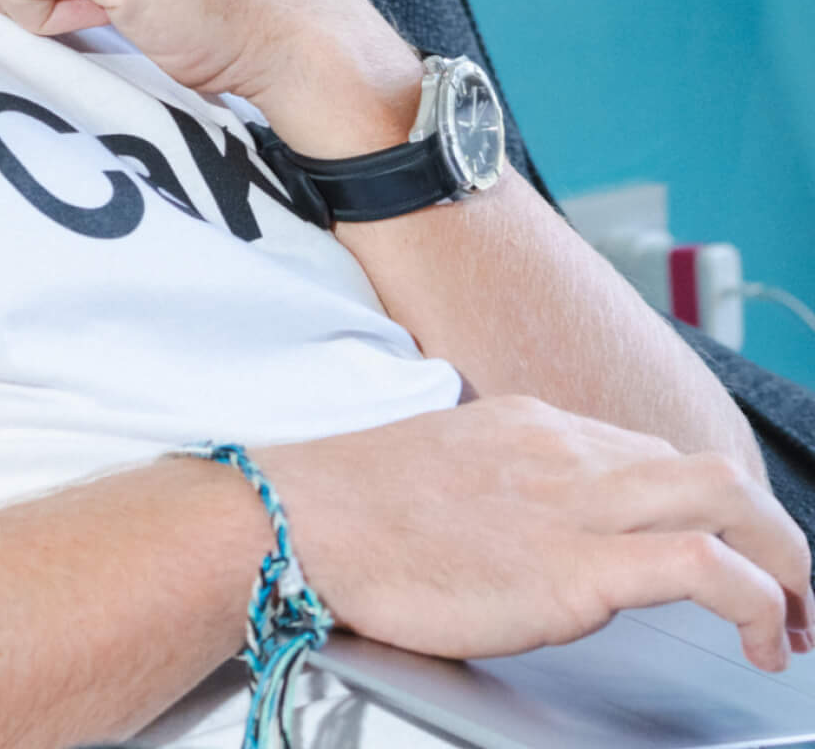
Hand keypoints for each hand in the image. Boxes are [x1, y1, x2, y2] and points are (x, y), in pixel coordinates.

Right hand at [257, 395, 814, 670]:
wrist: (298, 519)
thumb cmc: (348, 508)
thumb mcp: (441, 470)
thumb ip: (501, 487)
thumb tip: (527, 527)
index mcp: (530, 425)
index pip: (652, 456)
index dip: (709, 512)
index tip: (726, 559)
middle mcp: (564, 449)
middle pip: (709, 469)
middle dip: (774, 535)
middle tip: (790, 599)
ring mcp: (571, 501)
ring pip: (727, 499)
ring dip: (787, 564)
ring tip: (794, 626)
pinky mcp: (571, 566)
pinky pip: (703, 567)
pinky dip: (757, 599)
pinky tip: (760, 639)